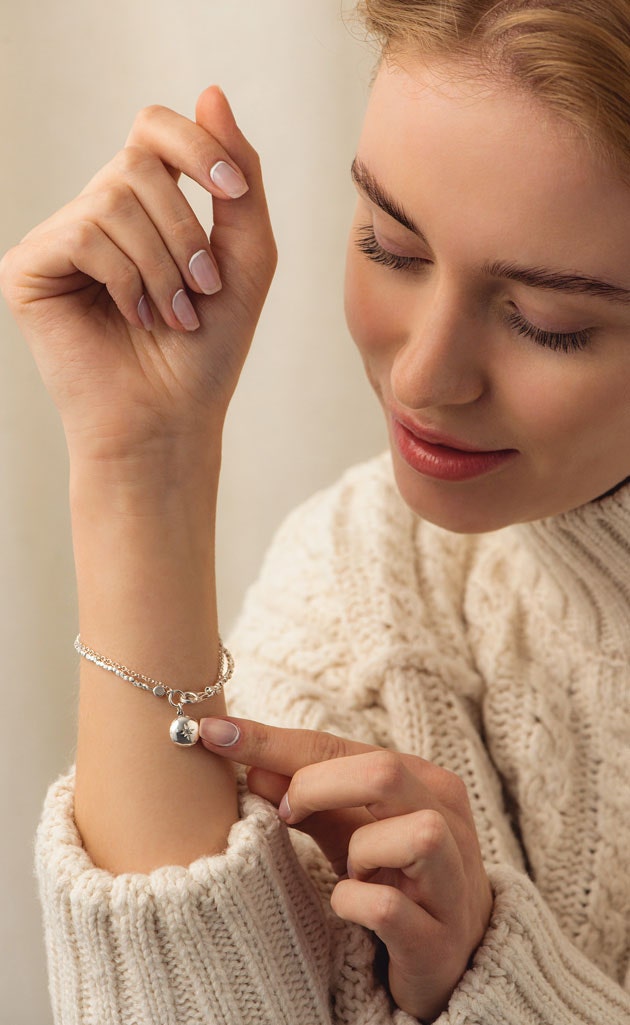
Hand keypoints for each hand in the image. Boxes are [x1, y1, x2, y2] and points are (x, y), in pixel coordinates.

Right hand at [0, 86, 275, 470]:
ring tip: (171, 314)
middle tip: (202, 291)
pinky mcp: (28, 266)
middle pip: (139, 161)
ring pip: (114, 198)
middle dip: (186, 230)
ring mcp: (59, 238)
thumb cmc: (207, 349)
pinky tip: (133, 317)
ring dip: (163, 264)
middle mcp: (96, 212)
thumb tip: (209, 90)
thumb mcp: (246, 258)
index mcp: (143, 207)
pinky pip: (85, 234)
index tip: (233, 193)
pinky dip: (126, 279)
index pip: (154, 130)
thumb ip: (239, 180)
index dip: (196, 145)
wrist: (170, 419)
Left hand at [199, 716, 492, 1022]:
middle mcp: (448, 819)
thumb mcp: (349, 832)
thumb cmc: (393, 879)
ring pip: (412, 834)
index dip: (271, 740)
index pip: (336, 746)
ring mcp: (453, 878)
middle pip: (383, 772)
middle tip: (287, 815)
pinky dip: (355, 904)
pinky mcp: (440, 937)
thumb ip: (307, 799)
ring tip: (350, 872)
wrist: (448, 958)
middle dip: (316, 788)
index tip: (214, 732)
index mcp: (423, 780)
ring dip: (359, 852)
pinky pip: (388, 907)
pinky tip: (351, 908)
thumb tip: (249, 763)